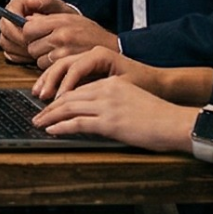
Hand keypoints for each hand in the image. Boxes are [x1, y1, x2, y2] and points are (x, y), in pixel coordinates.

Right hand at [29, 45, 140, 99]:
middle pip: (62, 63)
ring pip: (60, 66)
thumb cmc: (145, 84)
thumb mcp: (123, 86)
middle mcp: (92, 53)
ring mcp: (89, 58)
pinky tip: (50, 92)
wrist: (159, 81)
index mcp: (100, 54)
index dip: (63, 85)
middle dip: (49, 81)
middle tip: (41, 97)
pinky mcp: (89, 66)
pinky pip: (67, 71)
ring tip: (39, 93)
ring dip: (48, 80)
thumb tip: (77, 100)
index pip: (74, 68)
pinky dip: (56, 81)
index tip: (57, 100)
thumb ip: (98, 90)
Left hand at [31, 74, 194, 152]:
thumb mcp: (132, 99)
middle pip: (69, 97)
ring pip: (69, 108)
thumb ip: (112, 101)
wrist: (175, 122)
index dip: (61, 97)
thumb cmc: (158, 115)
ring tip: (38, 123)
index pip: (78, 88)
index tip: (50, 104)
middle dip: (50, 107)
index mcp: (112, 83)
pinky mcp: (109, 122)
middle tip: (37, 114)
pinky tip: (51, 130)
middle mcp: (106, 90)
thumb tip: (94, 114)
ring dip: (50, 116)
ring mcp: (107, 106)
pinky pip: (77, 123)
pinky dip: (61, 127)